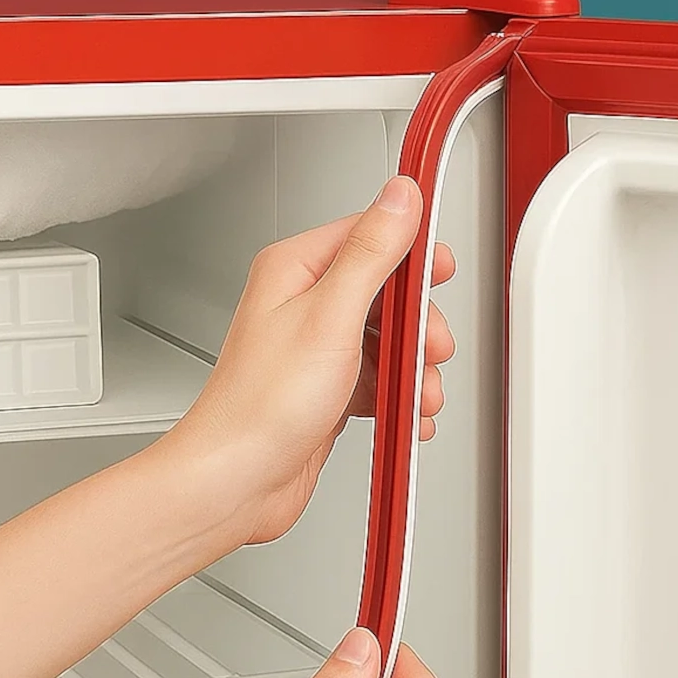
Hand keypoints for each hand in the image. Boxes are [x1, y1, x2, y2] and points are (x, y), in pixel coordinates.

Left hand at [168, 175, 455, 544]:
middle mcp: (304, 306)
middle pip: (386, 293)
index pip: (367, 236)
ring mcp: (316, 350)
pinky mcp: (326, 391)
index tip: (441, 269)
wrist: (236, 480)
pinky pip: (378, 381)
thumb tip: (399, 198)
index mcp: (295, 271)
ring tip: (420, 394)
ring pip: (387, 342)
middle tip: (431, 347)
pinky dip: (399, 397)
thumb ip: (370, 253)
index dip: (412, 252)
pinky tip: (407, 415)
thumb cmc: (261, 406)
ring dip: (414, 369)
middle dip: (418, 325)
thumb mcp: (329, 315)